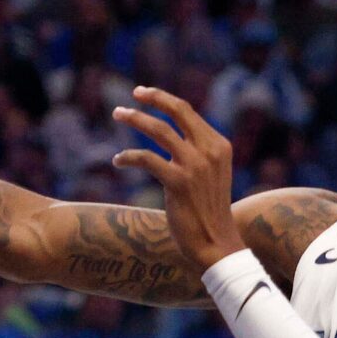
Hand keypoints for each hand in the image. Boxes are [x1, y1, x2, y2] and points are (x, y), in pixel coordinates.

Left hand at [112, 87, 245, 274]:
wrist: (216, 244)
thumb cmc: (208, 209)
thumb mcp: (211, 173)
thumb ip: (197, 151)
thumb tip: (171, 133)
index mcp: (219, 146)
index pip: (188, 112)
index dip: (164, 99)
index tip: (144, 94)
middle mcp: (210, 151)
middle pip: (178, 110)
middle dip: (154, 97)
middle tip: (133, 93)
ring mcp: (195, 166)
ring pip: (159, 129)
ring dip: (135, 118)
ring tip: (117, 113)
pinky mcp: (179, 182)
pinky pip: (145, 158)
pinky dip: (128, 156)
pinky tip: (118, 160)